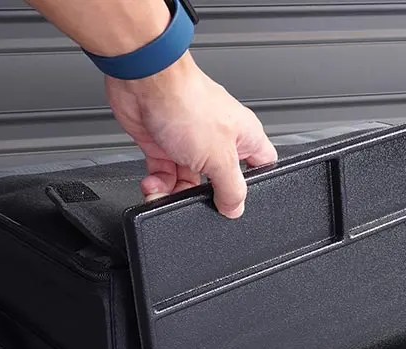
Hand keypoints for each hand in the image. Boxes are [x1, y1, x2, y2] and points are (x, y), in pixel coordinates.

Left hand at [105, 52, 276, 217]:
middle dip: (205, 195)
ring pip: (188, 181)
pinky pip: (164, 174)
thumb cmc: (187, 102)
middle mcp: (219, 139)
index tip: (238, 201)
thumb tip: (235, 208)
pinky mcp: (163, 144)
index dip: (253, 187)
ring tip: (165, 194)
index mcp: (245, 137)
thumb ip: (231, 188)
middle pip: (219, 180)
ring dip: (175, 192)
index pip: (261, 167)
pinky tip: (154, 186)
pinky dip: (158, 184)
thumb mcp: (220, 158)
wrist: (145, 83)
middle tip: (196, 201)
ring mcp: (190, 142)